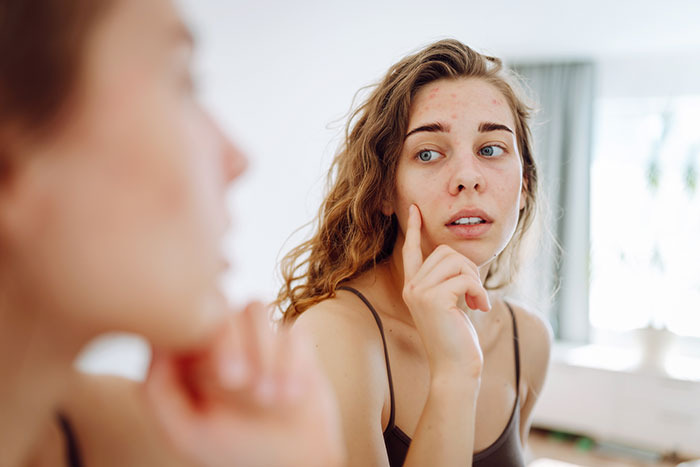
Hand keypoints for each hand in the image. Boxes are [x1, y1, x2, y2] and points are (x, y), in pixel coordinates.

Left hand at [144, 302, 344, 466]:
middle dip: (233, 346)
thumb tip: (157, 344)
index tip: (215, 379)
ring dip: (266, 352)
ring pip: (255, 309)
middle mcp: (222, 337)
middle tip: (241, 383)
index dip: (198, 341)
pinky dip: (293, 361)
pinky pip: (292, 330)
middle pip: (219, 309)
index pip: (184, 321)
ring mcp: (258, 335)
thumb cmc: (234, 448)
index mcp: (190, 354)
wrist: (293, 460)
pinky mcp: (293, 340)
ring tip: (273, 398)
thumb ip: (157, 392)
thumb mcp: (185, 432)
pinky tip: (292, 394)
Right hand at [401, 204, 488, 378]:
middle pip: (445, 252)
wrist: (454, 370)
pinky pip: (465, 278)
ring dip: (475, 280)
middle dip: (469, 268)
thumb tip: (461, 259)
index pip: (411, 251)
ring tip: (478, 302)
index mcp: (413, 287)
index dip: (414, 228)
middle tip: (476, 294)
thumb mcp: (451, 305)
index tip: (414, 208)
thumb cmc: (456, 339)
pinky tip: (480, 308)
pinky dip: (479, 291)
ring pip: (456, 262)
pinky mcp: (433, 298)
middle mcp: (411, 287)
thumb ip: (449, 282)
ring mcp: (419, 292)